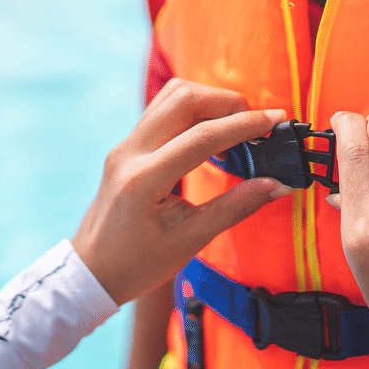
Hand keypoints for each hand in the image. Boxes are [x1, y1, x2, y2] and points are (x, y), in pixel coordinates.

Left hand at [72, 78, 290, 305]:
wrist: (91, 271)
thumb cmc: (136, 265)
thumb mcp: (190, 241)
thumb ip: (235, 207)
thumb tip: (277, 184)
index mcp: (143, 179)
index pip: (202, 136)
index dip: (245, 125)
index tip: (276, 122)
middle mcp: (129, 153)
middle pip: (184, 98)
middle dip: (228, 103)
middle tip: (257, 126)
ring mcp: (125, 146)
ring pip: (171, 97)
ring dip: (210, 101)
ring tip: (237, 129)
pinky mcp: (127, 146)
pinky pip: (162, 111)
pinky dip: (194, 111)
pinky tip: (213, 135)